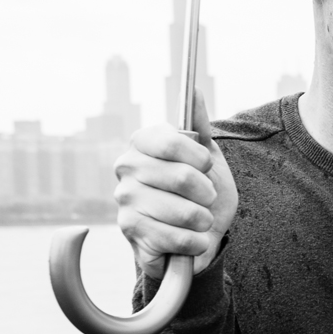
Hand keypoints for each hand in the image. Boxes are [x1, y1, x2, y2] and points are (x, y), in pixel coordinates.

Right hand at [114, 126, 237, 278]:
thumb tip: (196, 91)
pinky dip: (194, 242)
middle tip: (205, 199)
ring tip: (198, 221)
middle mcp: (127, 167)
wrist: (196, 236)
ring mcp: (125, 199)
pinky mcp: (129, 230)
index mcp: (143, 142)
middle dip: (207, 194)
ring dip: (203, 220)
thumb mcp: (207, 157)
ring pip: (184, 211)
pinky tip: (190, 239)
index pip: (172, 140)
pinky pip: (177, 238)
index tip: (206, 167)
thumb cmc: (200, 194)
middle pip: (183, 177)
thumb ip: (199, 125)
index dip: (199, 157)